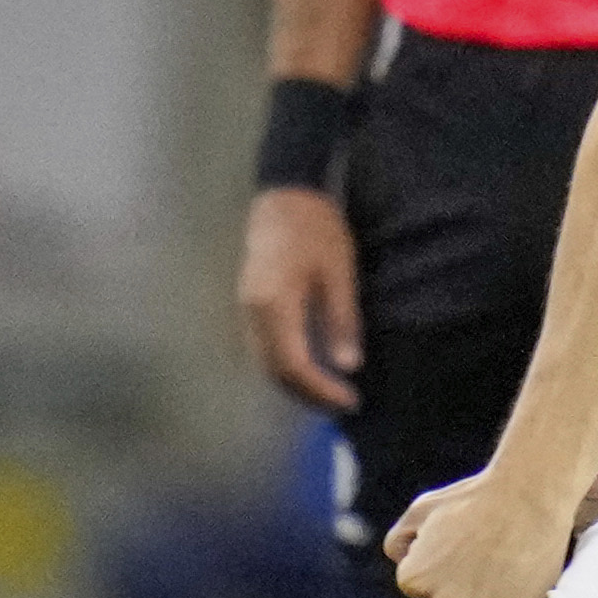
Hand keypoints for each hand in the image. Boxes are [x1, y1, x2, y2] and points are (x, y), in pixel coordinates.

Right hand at [241, 181, 367, 414]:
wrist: (286, 194)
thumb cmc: (317, 228)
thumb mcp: (339, 272)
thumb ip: (341, 320)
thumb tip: (347, 366)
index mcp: (274, 306)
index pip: (293, 366)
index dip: (321, 390)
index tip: (350, 400)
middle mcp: (253, 313)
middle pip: (274, 371)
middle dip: (309, 394)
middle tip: (344, 403)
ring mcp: (247, 309)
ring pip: (266, 362)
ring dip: (296, 384)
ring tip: (330, 392)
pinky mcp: (250, 304)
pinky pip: (264, 347)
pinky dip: (287, 365)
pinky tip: (313, 366)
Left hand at [380, 461, 576, 597]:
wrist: (529, 495)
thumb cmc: (474, 498)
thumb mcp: (422, 509)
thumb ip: (399, 541)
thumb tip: (402, 563)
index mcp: (413, 580)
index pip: (418, 583)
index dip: (438, 558)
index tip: (459, 537)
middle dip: (459, 582)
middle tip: (482, 548)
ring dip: (486, 594)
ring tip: (504, 556)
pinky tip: (519, 570)